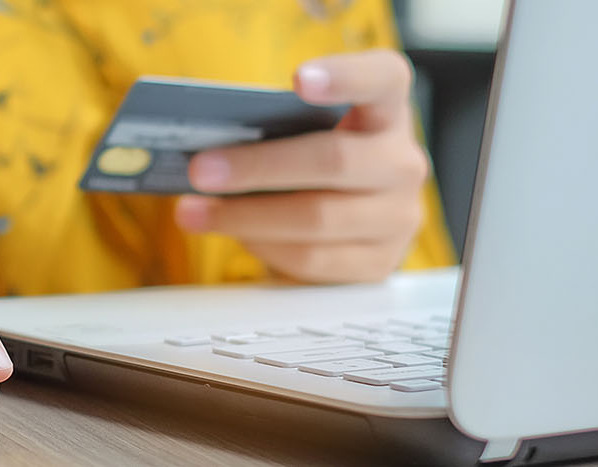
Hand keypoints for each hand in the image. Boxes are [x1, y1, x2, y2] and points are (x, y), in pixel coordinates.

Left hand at [175, 50, 429, 282]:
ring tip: (195, 211)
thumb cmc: (312, 163)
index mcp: (387, 109)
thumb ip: (274, 130)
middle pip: (333, 160)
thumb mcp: (303, 134)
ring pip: (317, 217)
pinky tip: (235, 235)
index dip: (344, 76)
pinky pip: (312, 258)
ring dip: (245, 216)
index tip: (299, 80)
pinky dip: (265, 247)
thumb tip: (208, 150)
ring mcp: (399, 215)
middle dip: (258, 167)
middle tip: (200, 171)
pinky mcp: (379, 263)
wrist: (349, 223)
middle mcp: (403, 161)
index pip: (382, 78)